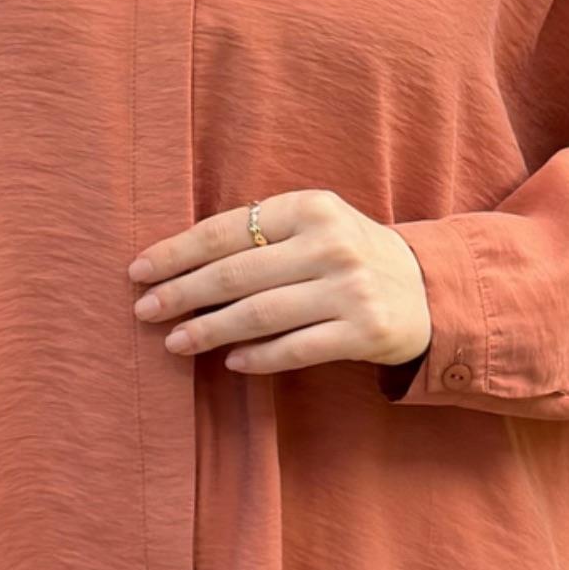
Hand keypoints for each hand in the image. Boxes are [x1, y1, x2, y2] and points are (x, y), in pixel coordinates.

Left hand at [127, 188, 430, 375]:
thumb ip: (260, 235)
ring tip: (174, 341)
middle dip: (182, 293)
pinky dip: (258, 357)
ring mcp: (349, 289)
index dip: (177, 252)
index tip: (139, 271)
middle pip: (236, 274)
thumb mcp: (315, 226)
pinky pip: (296, 349)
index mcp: (311, 207)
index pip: (227, 230)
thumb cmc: (350, 255)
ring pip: (259, 314)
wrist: (429, 289)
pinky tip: (230, 362)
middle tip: (144, 311)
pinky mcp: (364, 331)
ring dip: (209, 330)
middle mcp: (330, 244)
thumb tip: (179, 265)